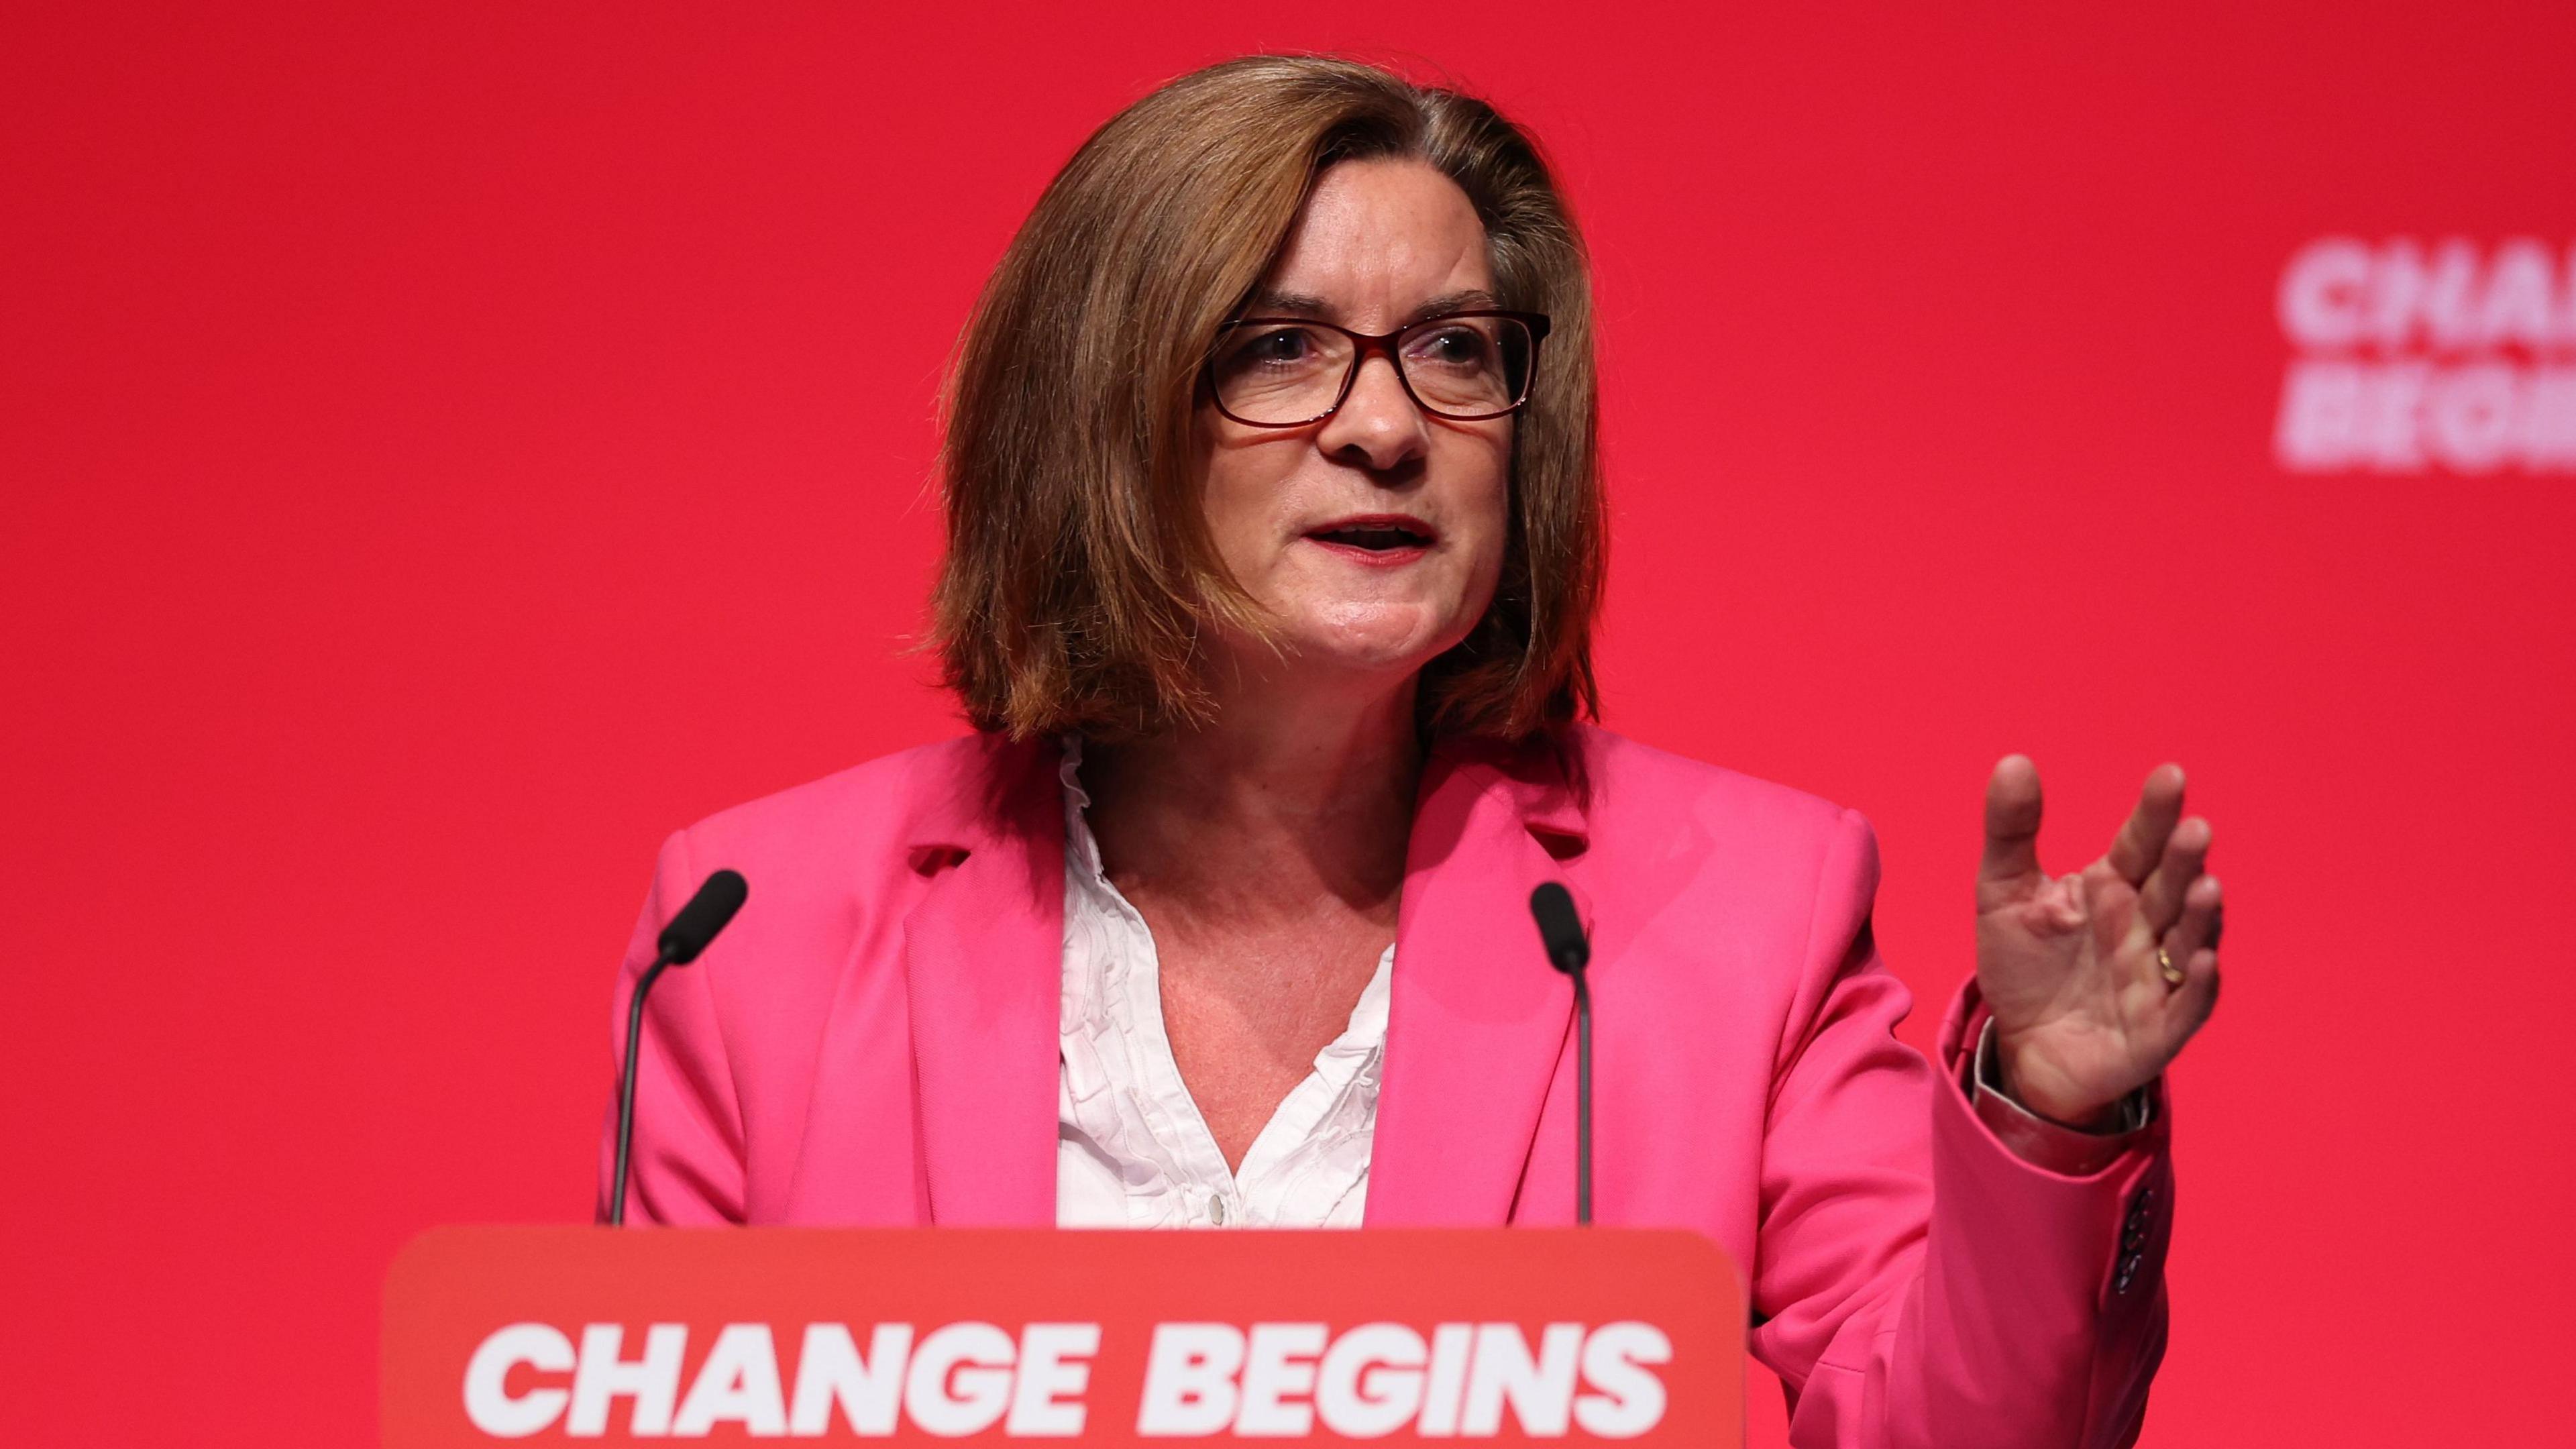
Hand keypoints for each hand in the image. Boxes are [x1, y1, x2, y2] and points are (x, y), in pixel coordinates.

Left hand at [1974, 756, 2223, 1127]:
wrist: (2023, 1046)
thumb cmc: (2025, 965)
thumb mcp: (2003, 893)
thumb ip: (2011, 831)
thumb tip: (2013, 761)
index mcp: (2113, 888)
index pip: (2140, 844)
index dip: (2155, 813)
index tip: (2169, 775)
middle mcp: (2144, 926)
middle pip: (2170, 887)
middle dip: (2183, 860)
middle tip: (2193, 829)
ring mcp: (2157, 976)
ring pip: (2189, 940)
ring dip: (2202, 917)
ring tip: (2206, 886)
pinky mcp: (2159, 1029)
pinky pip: (2187, 1006)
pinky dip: (2198, 985)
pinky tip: (2202, 959)